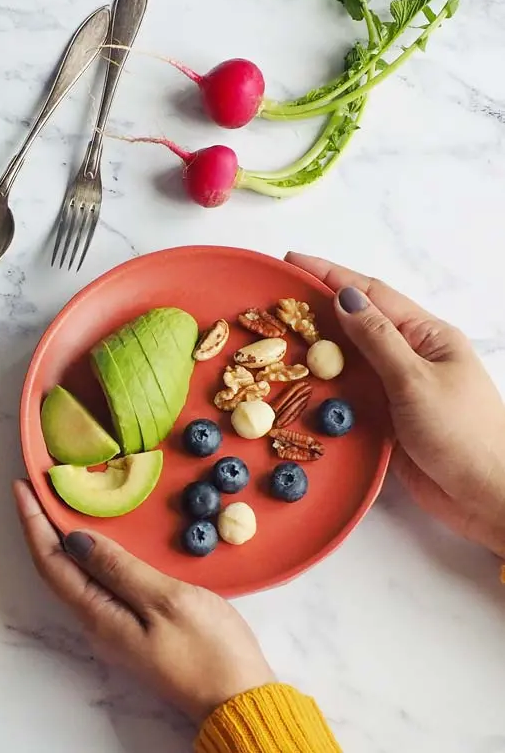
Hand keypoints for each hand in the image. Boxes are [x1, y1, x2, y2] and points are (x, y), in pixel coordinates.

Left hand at [13, 480, 274, 721]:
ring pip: (76, 575)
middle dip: (42, 526)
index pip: (50, 562)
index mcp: (98, 616)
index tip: (22, 486)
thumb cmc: (209, 651)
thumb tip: (75, 540)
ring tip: (60, 502)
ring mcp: (114, 627)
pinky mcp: (133, 627)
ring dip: (63, 538)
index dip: (33, 522)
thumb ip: (119, 568)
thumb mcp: (165, 600)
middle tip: (38, 486)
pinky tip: (101, 538)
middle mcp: (97, 623)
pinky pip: (98, 583)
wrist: (237, 699)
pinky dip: (90, 554)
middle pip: (56, 568)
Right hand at [286, 253, 504, 557]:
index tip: (292, 261)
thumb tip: (344, 297)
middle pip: (357, 323)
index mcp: (427, 336)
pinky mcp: (386, 418)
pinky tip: (297, 383)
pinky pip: (348, 393)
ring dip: (315, 348)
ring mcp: (398, 387)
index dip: (330, 275)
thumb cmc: (463, 434)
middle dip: (317, 307)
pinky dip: (323, 386)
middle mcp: (411, 356)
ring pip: (348, 359)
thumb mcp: (416, 380)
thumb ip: (377, 339)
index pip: (372, 294)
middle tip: (273, 299)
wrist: (485, 495)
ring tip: (274, 336)